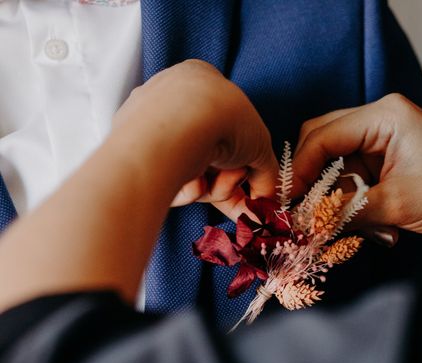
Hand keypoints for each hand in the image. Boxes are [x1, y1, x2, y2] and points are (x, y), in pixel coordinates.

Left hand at [113, 60, 277, 219]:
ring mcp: (147, 123)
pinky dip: (184, 188)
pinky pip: (166, 177)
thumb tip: (266, 197)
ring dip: (209, 186)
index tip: (250, 188)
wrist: (177, 126)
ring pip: (189, 168)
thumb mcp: (260, 144)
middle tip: (236, 197)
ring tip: (213, 186)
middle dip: (226, 182)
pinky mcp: (131, 151)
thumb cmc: (224, 120)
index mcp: (202, 81)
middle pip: (209, 153)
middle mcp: (171, 98)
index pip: (228, 127)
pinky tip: (191, 185)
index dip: (243, 163)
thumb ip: (266, 171)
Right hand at [293, 94, 421, 266]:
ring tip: (354, 225)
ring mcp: (386, 140)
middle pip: (324, 142)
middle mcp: (383, 119)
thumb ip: (341, 209)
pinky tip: (375, 224)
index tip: (286, 201)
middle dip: (313, 179)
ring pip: (337, 164)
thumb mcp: (393, 204)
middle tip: (302, 212)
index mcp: (386, 114)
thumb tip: (301, 219)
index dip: (300, 168)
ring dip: (337, 197)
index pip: (324, 134)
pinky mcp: (389, 160)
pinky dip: (354, 202)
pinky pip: (354, 177)